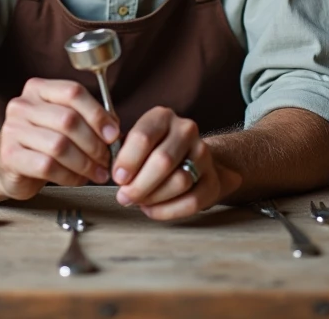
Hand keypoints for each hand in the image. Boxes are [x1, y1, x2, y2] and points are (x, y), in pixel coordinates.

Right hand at [0, 78, 119, 200]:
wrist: (10, 167)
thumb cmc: (43, 144)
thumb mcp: (65, 125)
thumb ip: (89, 122)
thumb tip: (115, 132)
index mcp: (38, 89)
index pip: (73, 92)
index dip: (98, 114)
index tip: (113, 134)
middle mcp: (22, 105)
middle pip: (68, 119)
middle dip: (94, 144)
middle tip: (106, 160)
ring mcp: (12, 129)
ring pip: (59, 145)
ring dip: (85, 163)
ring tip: (96, 173)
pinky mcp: (9, 155)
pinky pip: (47, 166)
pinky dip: (69, 176)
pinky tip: (77, 179)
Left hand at [112, 107, 241, 220]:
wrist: (190, 159)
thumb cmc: (153, 152)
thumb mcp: (136, 143)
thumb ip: (123, 154)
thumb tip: (116, 175)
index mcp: (163, 117)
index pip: (143, 137)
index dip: (127, 161)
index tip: (118, 178)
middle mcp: (186, 131)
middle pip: (163, 161)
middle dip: (139, 185)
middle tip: (124, 197)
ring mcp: (203, 154)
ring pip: (179, 182)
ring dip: (153, 198)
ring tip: (139, 201)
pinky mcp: (212, 180)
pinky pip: (191, 202)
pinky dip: (167, 211)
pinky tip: (152, 210)